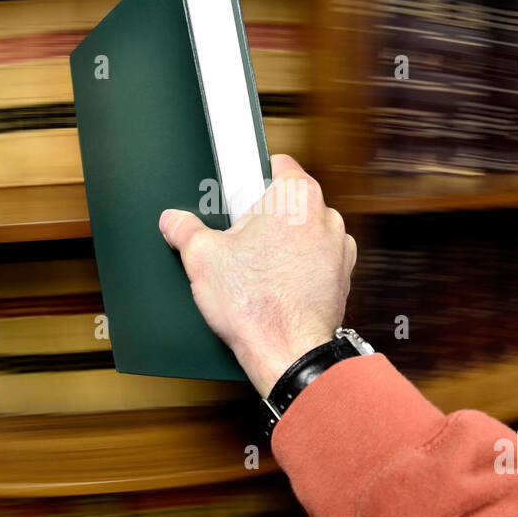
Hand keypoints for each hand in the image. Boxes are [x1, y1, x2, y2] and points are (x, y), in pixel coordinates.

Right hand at [159, 154, 356, 396]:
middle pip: (290, 200)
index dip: (253, 176)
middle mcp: (326, 216)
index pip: (278, 164)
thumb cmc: (255, 306)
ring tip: (257, 266)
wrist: (287, 352)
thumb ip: (185, 230)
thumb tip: (173, 221)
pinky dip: (300, 265)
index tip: (240, 191)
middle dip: (265, 215)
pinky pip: (317, 257)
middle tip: (240, 240)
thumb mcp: (203, 259)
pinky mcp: (343, 274)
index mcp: (297, 196)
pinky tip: (276, 283)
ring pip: (305, 229)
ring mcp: (340, 247)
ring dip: (284, 241)